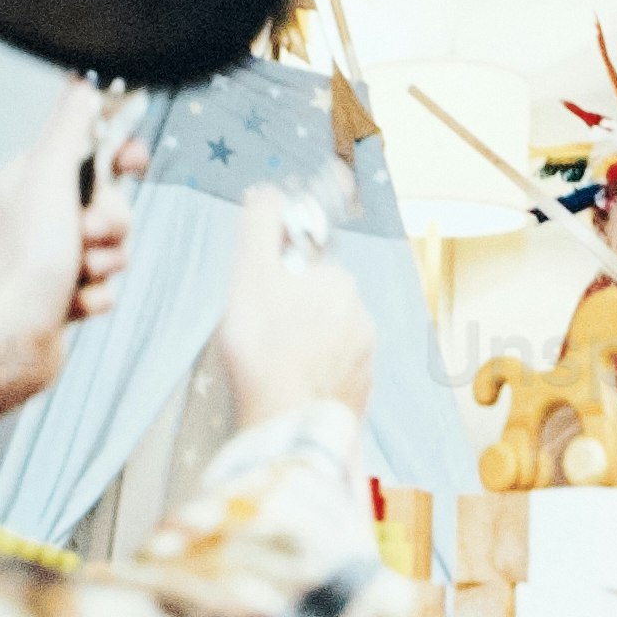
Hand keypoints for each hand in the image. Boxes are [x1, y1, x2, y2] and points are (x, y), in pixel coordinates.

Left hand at [0, 106, 130, 388]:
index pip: (90, 152)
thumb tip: (83, 84)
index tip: (133, 161)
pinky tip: (72, 306)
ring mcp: (51, 260)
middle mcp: (40, 218)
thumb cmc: (24, 261)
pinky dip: (95, 297)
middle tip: (87, 235)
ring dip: (105, 263)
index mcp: (32, 181)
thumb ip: (69, 128)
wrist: (7, 342)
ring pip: (113, 248)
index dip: (119, 156)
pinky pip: (104, 288)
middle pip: (112, 203)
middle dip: (113, 222)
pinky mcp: (62, 299)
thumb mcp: (48, 176)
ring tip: (77, 276)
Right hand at [206, 195, 376, 425]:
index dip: (276, 286)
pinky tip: (292, 393)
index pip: (305, 272)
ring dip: (305, 351)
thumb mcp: (250, 275)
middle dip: (292, 318)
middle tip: (261, 343)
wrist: (286, 423)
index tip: (259, 310)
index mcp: (339, 282)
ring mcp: (365, 359)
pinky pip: (336, 378)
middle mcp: (362, 316)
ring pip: (328, 343)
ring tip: (276, 372)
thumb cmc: (263, 347)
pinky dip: (316, 381)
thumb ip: (259, 226)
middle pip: (316, 307)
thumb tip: (268, 193)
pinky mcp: (361, 395)